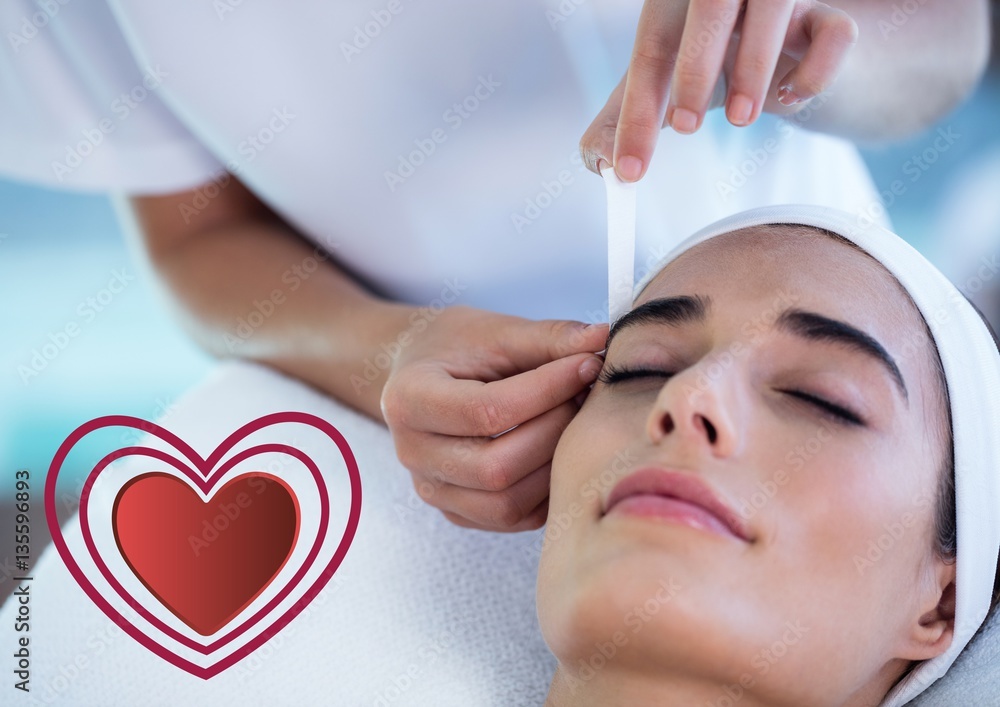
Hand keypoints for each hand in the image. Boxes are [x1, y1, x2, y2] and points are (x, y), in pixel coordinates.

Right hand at [380, 305, 607, 531]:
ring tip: (574, 422)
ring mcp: (432, 490)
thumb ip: (548, 336)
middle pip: (496, 467)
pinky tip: (558, 450)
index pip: (487, 411)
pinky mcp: (457, 511)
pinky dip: (546, 489)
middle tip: (584, 395)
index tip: (587, 365)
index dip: (547, 390)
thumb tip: (604, 338)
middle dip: (554, 431)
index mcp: (409, 399)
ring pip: (506, 502)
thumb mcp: (496, 330)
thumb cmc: (458, 348)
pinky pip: (512, 518)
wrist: (420, 375)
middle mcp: (412, 453)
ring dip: (555, 464)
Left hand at [581, 0, 857, 180]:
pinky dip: (814, 72)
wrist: (788, 46)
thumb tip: (595, 162)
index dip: (634, 115)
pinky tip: (791, 98)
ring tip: (739, 119)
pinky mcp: (830, 15)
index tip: (626, 169)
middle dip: (693, 70)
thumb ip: (622, 120)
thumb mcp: (661, 84)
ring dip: (752, 69)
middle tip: (684, 128)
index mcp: (676, 3)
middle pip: (709, 4)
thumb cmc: (714, 62)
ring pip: (775, 5)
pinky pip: (835, 31)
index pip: (650, 51)